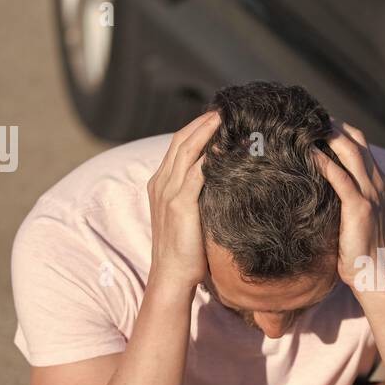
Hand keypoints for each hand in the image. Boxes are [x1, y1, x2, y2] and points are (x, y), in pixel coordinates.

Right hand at [146, 111, 219, 290]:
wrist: (171, 275)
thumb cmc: (185, 249)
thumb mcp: (189, 214)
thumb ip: (198, 194)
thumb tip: (222, 178)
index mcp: (160, 183)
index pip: (177, 145)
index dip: (196, 129)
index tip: (217, 118)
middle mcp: (161, 183)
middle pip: (180, 141)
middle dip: (202, 123)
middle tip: (223, 110)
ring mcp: (169, 193)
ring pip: (186, 151)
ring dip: (205, 132)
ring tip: (224, 119)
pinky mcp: (180, 205)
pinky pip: (195, 174)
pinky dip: (209, 158)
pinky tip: (223, 148)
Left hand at [316, 121, 384, 298]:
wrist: (375, 274)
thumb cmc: (360, 250)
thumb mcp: (355, 217)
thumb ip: (344, 198)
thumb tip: (317, 187)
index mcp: (379, 183)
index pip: (361, 144)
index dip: (340, 129)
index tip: (316, 122)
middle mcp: (378, 183)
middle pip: (357, 140)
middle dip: (332, 125)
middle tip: (306, 117)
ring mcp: (371, 194)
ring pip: (350, 152)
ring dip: (328, 136)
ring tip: (304, 127)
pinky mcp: (360, 207)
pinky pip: (340, 177)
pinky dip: (324, 162)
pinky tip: (308, 153)